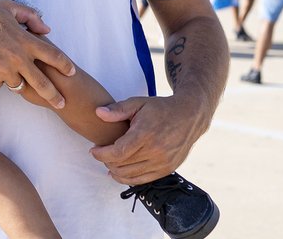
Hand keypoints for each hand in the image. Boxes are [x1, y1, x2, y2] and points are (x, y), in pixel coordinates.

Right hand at [0, 0, 72, 108]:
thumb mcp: (7, 7)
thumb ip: (31, 16)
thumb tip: (47, 30)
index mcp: (25, 41)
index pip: (54, 56)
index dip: (65, 65)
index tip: (72, 72)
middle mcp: (17, 59)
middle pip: (43, 83)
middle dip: (54, 95)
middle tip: (62, 103)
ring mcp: (3, 71)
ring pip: (18, 83)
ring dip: (18, 79)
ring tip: (7, 68)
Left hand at [89, 94, 204, 184]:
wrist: (189, 116)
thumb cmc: (160, 108)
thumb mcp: (138, 103)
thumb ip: (118, 109)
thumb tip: (98, 113)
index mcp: (145, 134)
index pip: (118, 152)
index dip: (101, 154)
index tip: (93, 150)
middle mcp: (155, 151)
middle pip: (122, 165)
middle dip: (106, 161)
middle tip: (100, 153)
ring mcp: (163, 162)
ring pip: (131, 175)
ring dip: (115, 171)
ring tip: (108, 162)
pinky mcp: (168, 169)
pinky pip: (143, 180)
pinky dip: (128, 179)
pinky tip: (118, 173)